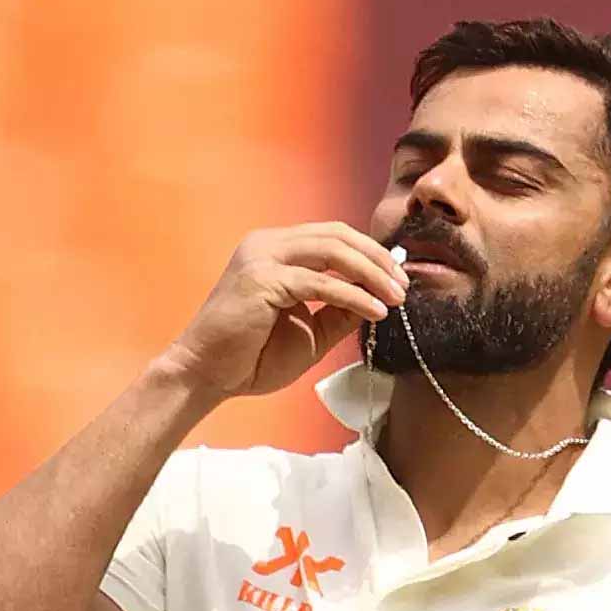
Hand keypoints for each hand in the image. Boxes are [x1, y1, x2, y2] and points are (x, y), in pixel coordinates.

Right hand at [161, 222, 408, 396]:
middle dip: (377, 259)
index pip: (333, 236)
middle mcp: (266, 244)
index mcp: (275, 250)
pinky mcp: (262, 280)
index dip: (370, 253)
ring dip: (371, 273)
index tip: (397, 278)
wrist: (206, 375)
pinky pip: (320, 282)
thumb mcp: (309, 331)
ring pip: (332, 251)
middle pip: (337, 235)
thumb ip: (338, 312)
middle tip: (403, 285)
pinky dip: (353, 295)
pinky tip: (374, 311)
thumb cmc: (250, 357)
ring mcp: (262, 258)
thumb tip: (377, 299)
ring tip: (395, 297)